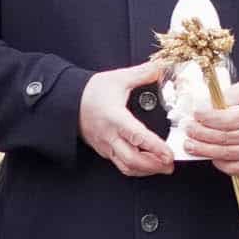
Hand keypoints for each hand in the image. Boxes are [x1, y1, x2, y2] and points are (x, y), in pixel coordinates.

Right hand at [78, 62, 174, 177]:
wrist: (68, 101)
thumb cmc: (91, 91)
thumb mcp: (118, 78)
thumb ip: (142, 74)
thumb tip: (160, 68)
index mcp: (115, 118)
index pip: (137, 136)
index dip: (155, 147)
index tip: (169, 154)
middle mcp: (110, 136)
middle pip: (132, 160)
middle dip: (154, 166)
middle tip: (170, 165)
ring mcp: (106, 146)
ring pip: (127, 167)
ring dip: (146, 170)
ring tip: (161, 167)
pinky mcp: (103, 150)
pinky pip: (120, 164)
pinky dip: (136, 168)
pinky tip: (146, 165)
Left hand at [182, 79, 238, 177]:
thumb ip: (228, 95)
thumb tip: (208, 105)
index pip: (226, 119)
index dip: (207, 118)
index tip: (195, 114)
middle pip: (222, 137)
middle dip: (200, 134)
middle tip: (188, 129)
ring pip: (224, 153)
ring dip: (202, 150)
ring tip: (189, 144)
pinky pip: (231, 167)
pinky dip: (216, 162)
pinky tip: (207, 154)